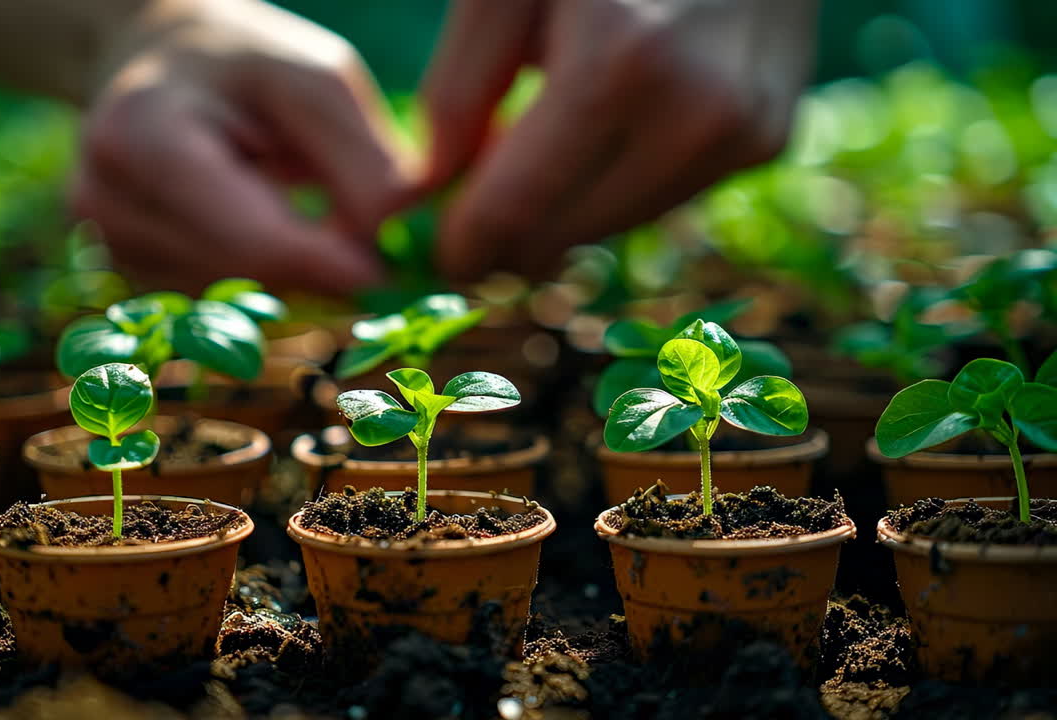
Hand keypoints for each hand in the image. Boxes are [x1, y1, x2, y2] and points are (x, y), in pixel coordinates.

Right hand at [70, 0, 410, 293]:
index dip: (319, 262)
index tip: (383, 274)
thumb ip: (359, 154)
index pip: (239, 232)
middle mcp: (105, 200)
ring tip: (295, 203)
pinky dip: (264, 279)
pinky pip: (220, 306)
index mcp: (138, 133)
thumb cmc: (246, 66)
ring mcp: (110, 246)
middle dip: (311, 266)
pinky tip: (265, 227)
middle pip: (239, 273)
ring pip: (232, 300)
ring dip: (289, 273)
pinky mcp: (133, 277)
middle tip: (364, 240)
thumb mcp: (316, 78)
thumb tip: (390, 234)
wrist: (163, 70)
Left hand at [422, 0, 818, 279]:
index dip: (466, 246)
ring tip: (539, 152)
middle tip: (478, 210)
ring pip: (615, 227)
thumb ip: (461, 85)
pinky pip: (665, 199)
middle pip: (565, 235)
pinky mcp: (768, 138)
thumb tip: (432, 188)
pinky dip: (619, 187)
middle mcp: (695, 113)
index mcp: (617, 63)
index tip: (442, 254)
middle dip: (511, 236)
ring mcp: (744, 131)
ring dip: (565, 213)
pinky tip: (603, 135)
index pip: (515, 209)